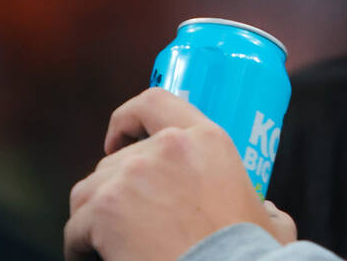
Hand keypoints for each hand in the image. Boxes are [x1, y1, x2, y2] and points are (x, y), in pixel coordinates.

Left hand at [64, 87, 296, 260]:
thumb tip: (267, 212)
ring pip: (89, 191)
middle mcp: (166, 147)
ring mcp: (131, 176)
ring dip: (95, 218)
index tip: (118, 140)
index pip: (154, 102)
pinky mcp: (104, 210)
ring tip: (109, 245)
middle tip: (127, 222)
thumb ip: (265, 208)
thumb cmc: (247, 254)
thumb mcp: (270, 220)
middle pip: (116, 160)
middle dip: (115, 191)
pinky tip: (95, 258)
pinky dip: (80, 247)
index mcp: (207, 139)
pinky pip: (76, 228)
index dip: (127, 119)